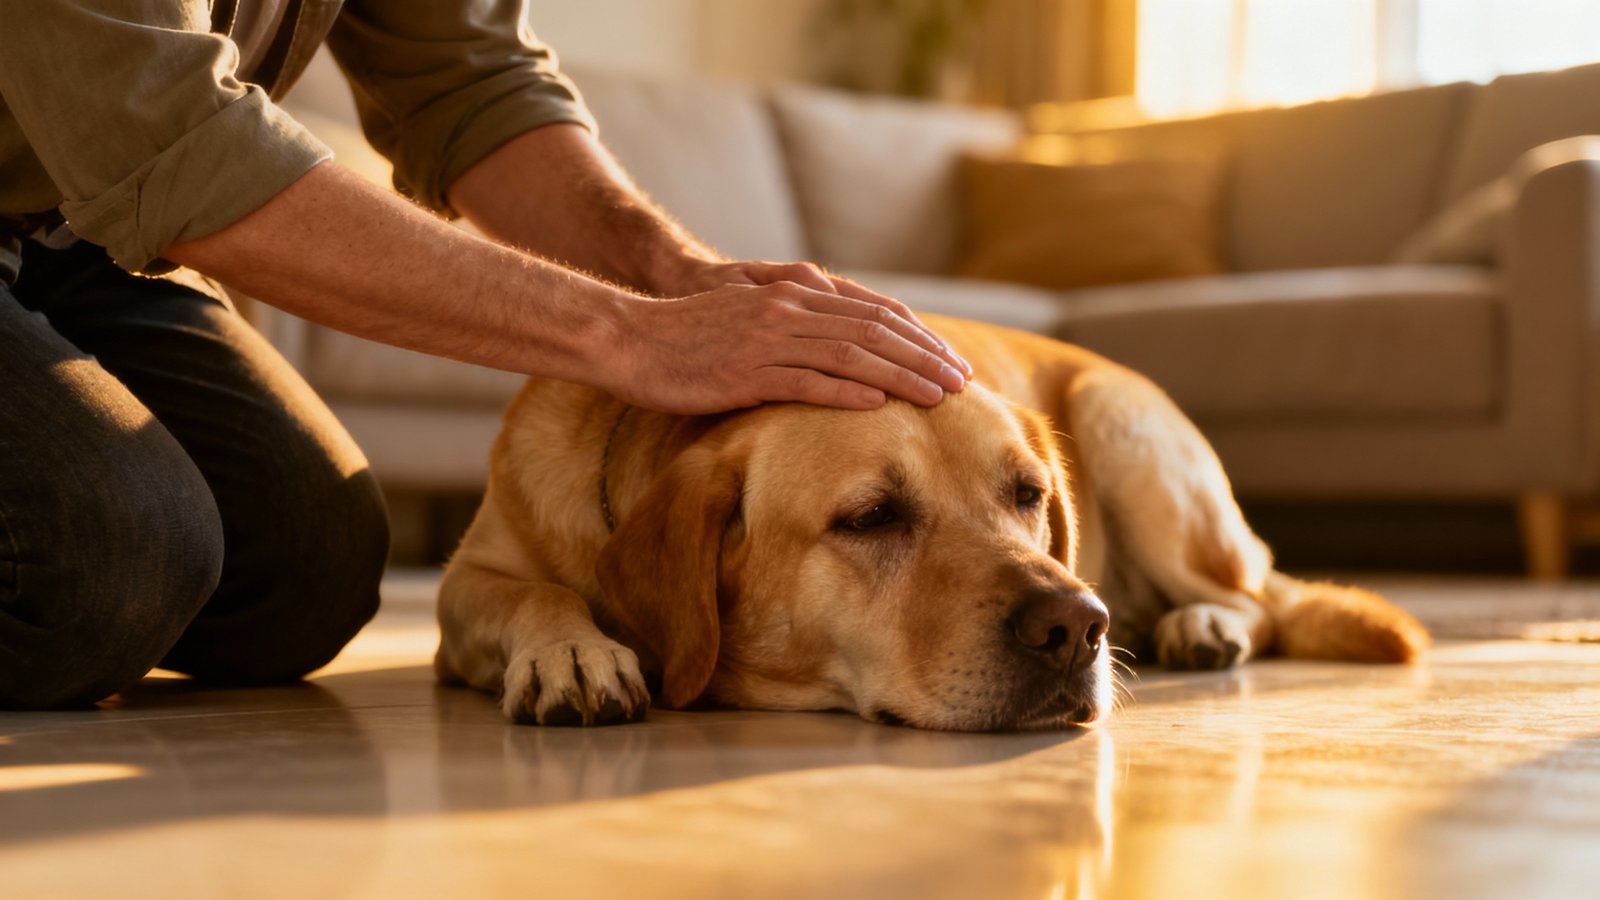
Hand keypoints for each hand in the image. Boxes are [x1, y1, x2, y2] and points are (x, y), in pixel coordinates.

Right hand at [601, 276, 971, 414]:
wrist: (628, 337)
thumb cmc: (688, 334)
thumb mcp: (748, 315)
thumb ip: (794, 322)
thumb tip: (838, 347)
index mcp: (793, 295)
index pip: (873, 312)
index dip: (918, 335)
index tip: (950, 359)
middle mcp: (787, 310)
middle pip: (874, 330)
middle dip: (925, 356)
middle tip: (963, 381)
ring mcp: (767, 340)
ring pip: (851, 355)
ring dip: (902, 376)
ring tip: (939, 397)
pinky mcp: (745, 372)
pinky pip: (806, 382)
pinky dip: (847, 392)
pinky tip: (880, 405)